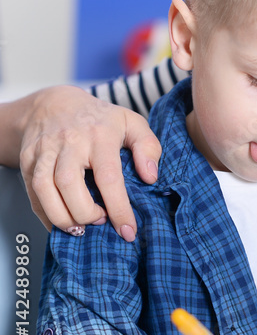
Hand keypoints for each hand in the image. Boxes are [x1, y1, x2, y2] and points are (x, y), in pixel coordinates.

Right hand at [17, 85, 160, 239]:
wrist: (55, 104)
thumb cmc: (100, 119)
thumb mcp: (132, 123)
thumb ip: (148, 147)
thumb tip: (150, 177)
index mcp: (100, 136)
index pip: (109, 177)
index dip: (118, 208)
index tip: (128, 231)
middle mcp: (70, 142)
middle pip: (69, 184)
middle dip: (84, 213)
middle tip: (99, 221)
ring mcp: (45, 150)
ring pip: (44, 189)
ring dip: (61, 216)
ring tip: (80, 227)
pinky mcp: (27, 159)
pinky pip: (31, 192)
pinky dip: (44, 214)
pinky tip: (61, 223)